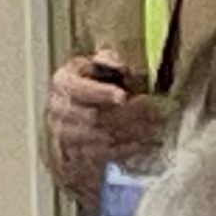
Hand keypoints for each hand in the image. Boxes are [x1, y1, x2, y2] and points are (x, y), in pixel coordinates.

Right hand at [45, 52, 164, 193]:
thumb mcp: (93, 67)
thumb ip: (107, 61)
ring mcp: (67, 134)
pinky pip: (105, 154)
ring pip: (102, 137)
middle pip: (94, 116)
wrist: (72, 118)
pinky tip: (145, 143)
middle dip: (127, 115)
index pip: (78, 89)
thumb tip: (121, 66)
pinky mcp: (78, 153)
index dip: (100, 93)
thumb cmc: (88, 87)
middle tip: (154, 113)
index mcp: (63, 83)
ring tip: (155, 128)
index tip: (122, 96)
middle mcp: (60, 109)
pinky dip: (128, 149)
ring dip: (131, 134)